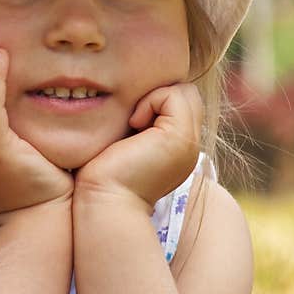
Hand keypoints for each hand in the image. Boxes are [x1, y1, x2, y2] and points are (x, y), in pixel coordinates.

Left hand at [74, 83, 201, 212]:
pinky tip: (134, 124)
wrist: (105, 202)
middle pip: (186, 94)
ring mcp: (189, 142)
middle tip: (133, 120)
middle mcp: (189, 145)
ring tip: (134, 123)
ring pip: (183, 91)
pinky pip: (174, 95)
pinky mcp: (179, 137)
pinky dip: (151, 101)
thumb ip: (139, 123)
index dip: (157, 101)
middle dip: (158, 96)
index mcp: (178, 148)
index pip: (181, 102)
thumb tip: (135, 102)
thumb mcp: (126, 143)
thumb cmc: (103, 175)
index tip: (131, 123)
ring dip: (154, 98)